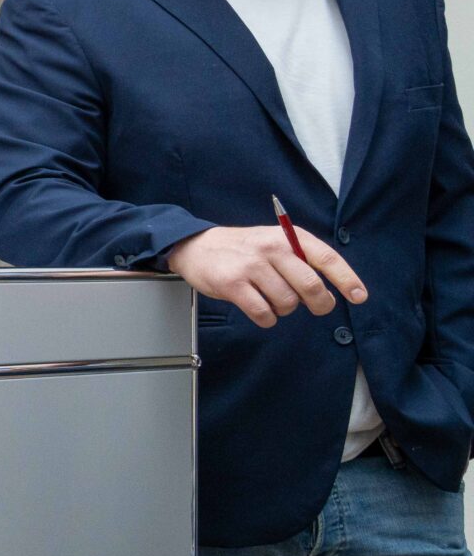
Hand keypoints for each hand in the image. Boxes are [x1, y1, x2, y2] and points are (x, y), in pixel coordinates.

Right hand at [169, 225, 368, 327]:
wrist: (196, 246)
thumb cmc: (242, 249)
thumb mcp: (274, 241)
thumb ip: (300, 259)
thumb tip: (329, 289)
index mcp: (287, 237)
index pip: (326, 258)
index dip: (347, 279)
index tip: (359, 297)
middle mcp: (271, 248)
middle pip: (311, 286)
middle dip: (319, 304)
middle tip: (317, 307)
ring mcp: (251, 266)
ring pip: (287, 303)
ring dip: (285, 310)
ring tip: (273, 300)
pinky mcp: (233, 284)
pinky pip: (263, 313)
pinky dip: (267, 319)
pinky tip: (261, 310)